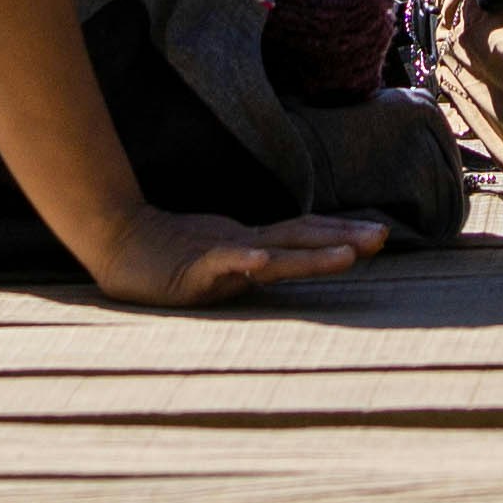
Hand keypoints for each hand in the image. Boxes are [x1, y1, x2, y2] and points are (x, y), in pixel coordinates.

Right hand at [84, 201, 392, 307]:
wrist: (118, 242)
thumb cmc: (167, 255)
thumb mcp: (217, 261)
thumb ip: (248, 262)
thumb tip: (280, 263)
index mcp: (252, 245)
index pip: (303, 235)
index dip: (339, 234)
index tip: (378, 235)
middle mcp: (245, 245)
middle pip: (301, 239)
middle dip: (344, 239)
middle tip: (383, 238)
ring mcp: (221, 254)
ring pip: (275, 252)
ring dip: (313, 253)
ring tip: (349, 255)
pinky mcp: (193, 268)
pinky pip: (222, 263)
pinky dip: (244, 262)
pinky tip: (262, 263)